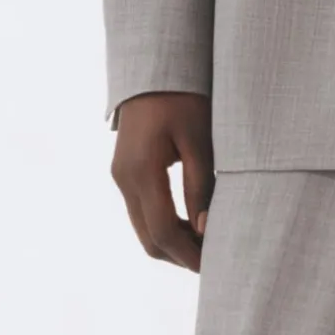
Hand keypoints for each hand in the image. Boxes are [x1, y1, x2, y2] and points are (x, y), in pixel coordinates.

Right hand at [110, 92, 213, 271]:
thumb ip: (199, 185)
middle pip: (149, 238)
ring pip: (143, 228)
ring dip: (172, 242)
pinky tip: (190, 224)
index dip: (187, 254)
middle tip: (213, 261)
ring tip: (205, 245)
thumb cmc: (183, 97)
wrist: (153, 69)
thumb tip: (204, 228)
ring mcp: (121, 176)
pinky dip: (164, 224)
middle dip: (179, 256)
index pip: (163, 231)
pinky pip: (142, 210)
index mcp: (141, 172)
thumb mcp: (198, 138)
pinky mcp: (125, 171)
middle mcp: (124, 179)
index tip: (213, 265)